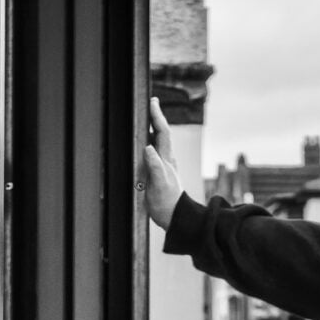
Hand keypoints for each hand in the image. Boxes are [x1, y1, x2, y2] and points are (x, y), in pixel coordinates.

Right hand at [142, 97, 182, 230]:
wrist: (173, 217)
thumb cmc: (166, 203)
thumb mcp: (158, 185)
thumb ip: (155, 166)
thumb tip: (148, 148)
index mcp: (166, 159)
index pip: (162, 132)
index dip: (157, 117)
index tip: (152, 102)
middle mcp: (166, 159)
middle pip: (161, 133)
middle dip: (156, 117)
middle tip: (151, 102)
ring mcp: (164, 166)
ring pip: (159, 141)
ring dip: (153, 127)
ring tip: (147, 116)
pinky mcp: (160, 172)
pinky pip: (155, 152)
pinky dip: (150, 141)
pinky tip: (146, 141)